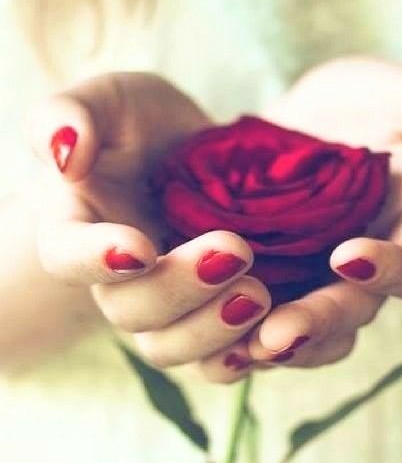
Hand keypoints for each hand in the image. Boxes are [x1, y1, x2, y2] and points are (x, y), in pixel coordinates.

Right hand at [31, 73, 270, 366]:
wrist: (200, 155)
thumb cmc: (145, 126)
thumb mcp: (111, 100)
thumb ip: (70, 114)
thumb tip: (64, 154)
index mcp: (80, 231)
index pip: (66, 256)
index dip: (97, 260)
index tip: (140, 247)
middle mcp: (117, 281)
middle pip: (131, 312)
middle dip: (180, 288)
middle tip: (236, 251)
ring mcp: (164, 309)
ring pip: (170, 347)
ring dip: (213, 329)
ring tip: (259, 294)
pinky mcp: (207, 321)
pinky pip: (215, 362)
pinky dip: (242, 357)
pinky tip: (275, 338)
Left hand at [201, 56, 401, 381]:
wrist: (313, 125)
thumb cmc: (373, 107)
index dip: (390, 269)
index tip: (348, 254)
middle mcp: (364, 277)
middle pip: (349, 315)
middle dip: (315, 324)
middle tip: (277, 334)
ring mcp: (313, 287)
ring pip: (302, 337)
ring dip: (268, 346)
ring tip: (233, 348)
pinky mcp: (267, 285)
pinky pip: (254, 325)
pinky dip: (231, 334)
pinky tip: (198, 331)